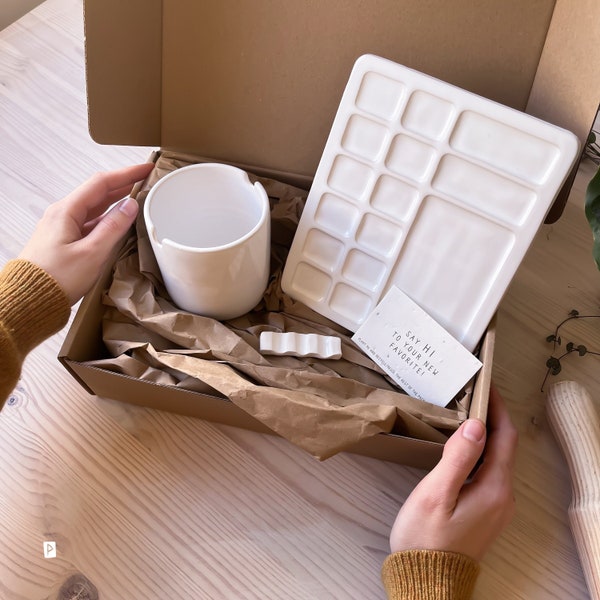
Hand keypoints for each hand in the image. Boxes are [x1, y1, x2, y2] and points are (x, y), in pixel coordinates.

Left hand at [19, 163, 152, 304]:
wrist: (30, 300)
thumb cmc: (57, 278)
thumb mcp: (92, 253)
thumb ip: (113, 227)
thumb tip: (130, 206)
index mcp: (67, 211)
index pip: (101, 183)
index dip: (126, 173)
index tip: (145, 168)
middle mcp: (62, 214)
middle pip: (97, 192)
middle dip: (122, 184)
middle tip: (145, 180)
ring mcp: (62, 227)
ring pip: (93, 207)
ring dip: (115, 200)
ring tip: (136, 196)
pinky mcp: (63, 240)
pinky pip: (89, 221)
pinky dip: (106, 217)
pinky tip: (117, 221)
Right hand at [389, 385, 517, 560]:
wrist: (427, 581)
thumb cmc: (426, 537)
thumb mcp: (436, 494)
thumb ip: (458, 459)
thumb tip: (476, 425)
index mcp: (494, 489)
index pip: (505, 438)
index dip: (498, 409)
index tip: (486, 386)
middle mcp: (502, 497)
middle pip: (504, 448)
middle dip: (492, 419)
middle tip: (471, 395)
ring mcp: (496, 507)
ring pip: (496, 461)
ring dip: (485, 436)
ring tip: (464, 415)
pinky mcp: (485, 514)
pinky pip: (489, 474)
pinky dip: (479, 454)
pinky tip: (460, 449)